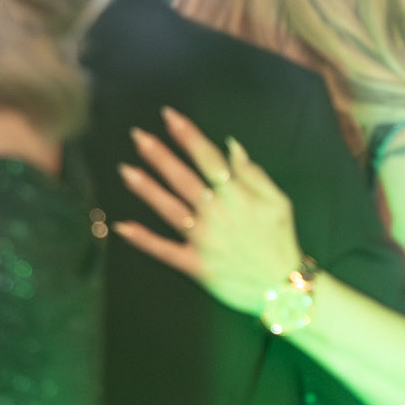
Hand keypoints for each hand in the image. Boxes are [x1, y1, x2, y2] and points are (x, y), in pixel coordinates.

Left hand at [113, 107, 305, 318]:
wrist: (282, 288)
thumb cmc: (280, 240)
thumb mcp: (279, 202)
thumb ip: (254, 174)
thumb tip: (232, 145)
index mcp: (237, 196)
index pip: (208, 159)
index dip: (188, 136)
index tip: (170, 116)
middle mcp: (216, 214)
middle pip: (183, 179)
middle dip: (160, 155)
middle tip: (138, 136)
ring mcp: (203, 240)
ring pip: (169, 209)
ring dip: (146, 188)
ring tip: (125, 169)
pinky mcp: (195, 265)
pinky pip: (164, 250)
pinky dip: (143, 239)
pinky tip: (121, 226)